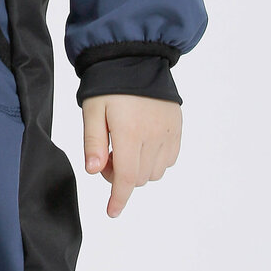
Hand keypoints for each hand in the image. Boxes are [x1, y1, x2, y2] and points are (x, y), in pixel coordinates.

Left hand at [81, 94, 181, 215]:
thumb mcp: (92, 111)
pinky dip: (155, 161)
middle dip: (121, 176)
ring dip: (139, 169)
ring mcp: (169, 132)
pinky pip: (169, 159)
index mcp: (130, 132)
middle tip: (107, 156)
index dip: (118, 198)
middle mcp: (154, 135)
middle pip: (139, 177)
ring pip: (154, 172)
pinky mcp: (177, 128)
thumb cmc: (109, 84)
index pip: (126, 177)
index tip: (112, 211)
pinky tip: (143, 145)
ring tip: (125, 147)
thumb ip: (93, 142)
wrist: (135, 58)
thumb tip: (95, 171)